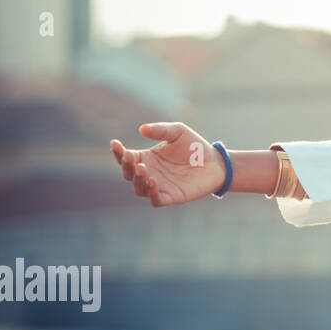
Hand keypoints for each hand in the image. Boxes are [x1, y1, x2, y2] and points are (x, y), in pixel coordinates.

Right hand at [109, 122, 226, 206]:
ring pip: (139, 189)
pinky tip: (153, 182)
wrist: (215, 161)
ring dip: (138, 180)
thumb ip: (161, 130)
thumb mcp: (177, 132)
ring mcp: (159, 187)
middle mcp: (149, 174)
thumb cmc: (194, 146)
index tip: (115, 143)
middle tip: (130, 157)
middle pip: (129, 174)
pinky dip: (152, 194)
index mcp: (146, 158)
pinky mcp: (172, 197)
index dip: (118, 152)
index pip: (126, 158)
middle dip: (126, 166)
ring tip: (143, 169)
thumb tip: (141, 129)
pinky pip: (156, 200)